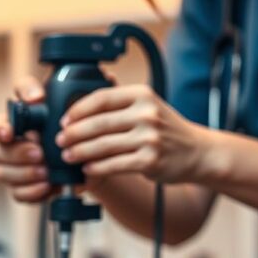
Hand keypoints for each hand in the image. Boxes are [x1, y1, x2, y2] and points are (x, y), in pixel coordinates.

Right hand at [0, 76, 53, 202]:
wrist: (79, 151)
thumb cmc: (61, 122)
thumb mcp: (54, 101)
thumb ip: (42, 91)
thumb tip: (37, 96)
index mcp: (9, 123)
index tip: (9, 132)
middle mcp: (4, 146)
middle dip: (18, 153)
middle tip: (39, 153)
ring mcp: (9, 168)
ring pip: (3, 173)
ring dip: (25, 173)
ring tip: (46, 173)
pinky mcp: (19, 187)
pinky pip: (17, 193)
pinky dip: (32, 192)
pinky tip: (48, 187)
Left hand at [56, 84, 222, 183]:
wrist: (198, 152)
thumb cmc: (165, 129)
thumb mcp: (148, 105)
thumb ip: (120, 100)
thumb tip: (89, 88)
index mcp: (142, 95)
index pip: (101, 98)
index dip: (77, 110)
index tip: (63, 120)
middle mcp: (146, 114)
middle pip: (98, 123)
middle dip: (73, 134)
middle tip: (59, 141)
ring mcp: (149, 138)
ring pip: (103, 146)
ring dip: (80, 152)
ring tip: (67, 156)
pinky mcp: (150, 161)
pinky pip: (114, 164)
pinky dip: (97, 167)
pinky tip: (87, 169)